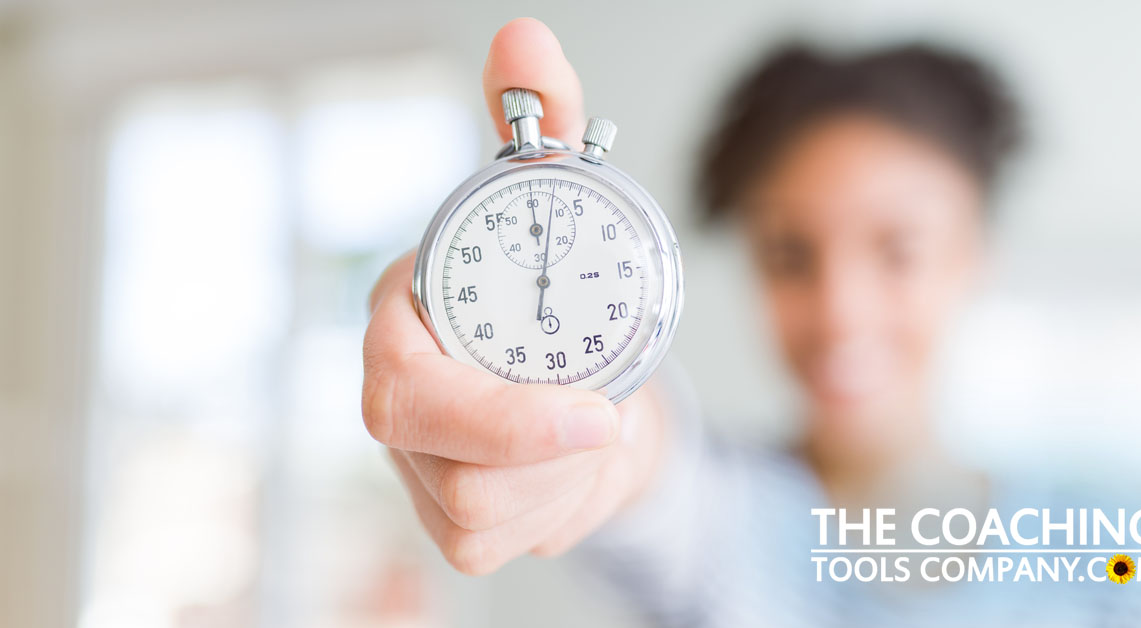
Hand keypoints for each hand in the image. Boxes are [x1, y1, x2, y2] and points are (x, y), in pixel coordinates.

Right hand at [362, 18, 668, 575]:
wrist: (583, 377)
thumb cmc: (553, 289)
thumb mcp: (555, 200)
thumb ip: (539, 118)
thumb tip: (523, 38)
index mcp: (404, 323)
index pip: (400, 385)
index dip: (490, 413)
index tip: (589, 413)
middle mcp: (400, 401)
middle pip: (448, 472)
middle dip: (544, 458)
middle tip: (609, 422)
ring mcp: (419, 468)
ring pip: (485, 517)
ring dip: (567, 476)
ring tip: (589, 422)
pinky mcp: (453, 522)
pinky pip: (505, 544)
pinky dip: (563, 506)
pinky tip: (571, 465)